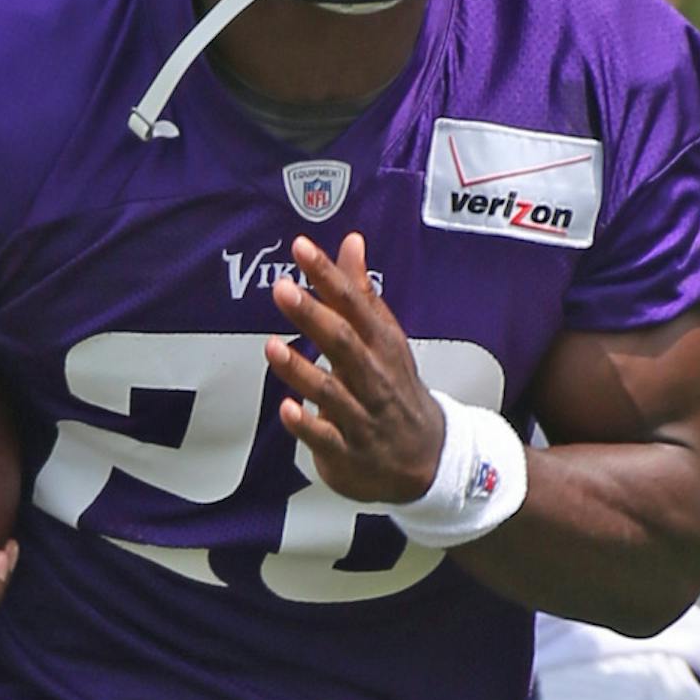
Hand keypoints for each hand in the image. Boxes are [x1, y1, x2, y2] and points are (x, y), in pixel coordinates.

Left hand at [264, 233, 445, 505]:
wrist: (428, 457)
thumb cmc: (396, 390)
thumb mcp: (385, 338)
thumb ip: (360, 292)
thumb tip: (350, 242)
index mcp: (382, 345)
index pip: (355, 304)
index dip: (328, 276)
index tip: (302, 249)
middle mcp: (374, 377)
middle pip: (344, 343)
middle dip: (313, 316)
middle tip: (282, 289)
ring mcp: (362, 416)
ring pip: (332, 391)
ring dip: (301, 370)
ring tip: (271, 347)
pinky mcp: (348, 451)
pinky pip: (327, 438)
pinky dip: (307, 425)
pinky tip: (287, 410)